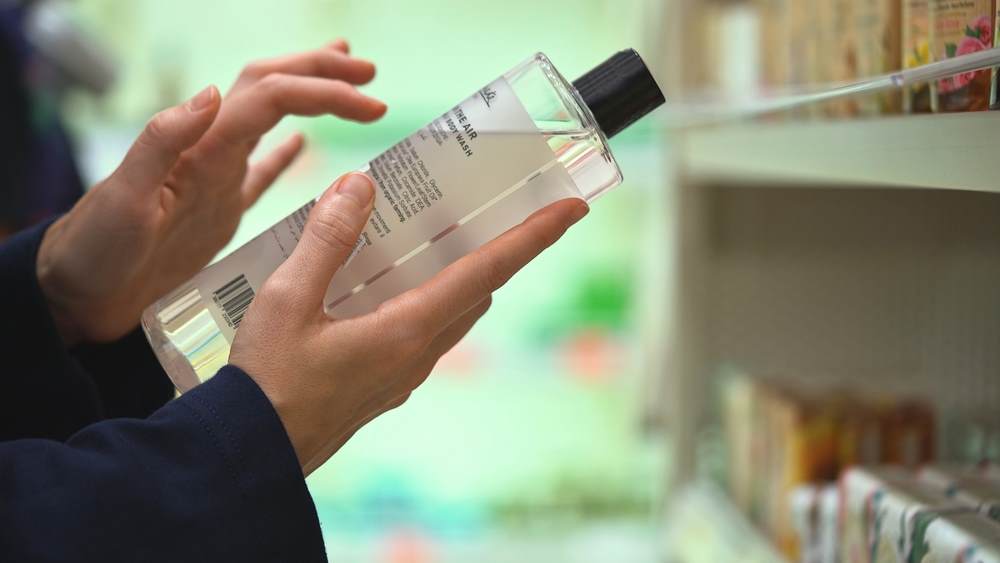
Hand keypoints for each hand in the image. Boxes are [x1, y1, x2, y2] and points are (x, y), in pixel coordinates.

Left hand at [37, 40, 386, 344]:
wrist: (77, 295)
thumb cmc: (96, 252)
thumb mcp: (122, 199)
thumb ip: (163, 142)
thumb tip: (213, 92)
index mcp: (200, 147)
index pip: (271, 97)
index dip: (323, 91)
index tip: (370, 103)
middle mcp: (212, 151)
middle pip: (272, 90)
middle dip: (321, 74)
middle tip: (368, 75)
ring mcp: (217, 178)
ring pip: (271, 120)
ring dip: (309, 96)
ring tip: (347, 84)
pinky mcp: (218, 211)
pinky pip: (260, 173)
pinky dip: (286, 153)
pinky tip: (304, 146)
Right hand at [230, 173, 588, 474]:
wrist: (250, 454)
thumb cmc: (267, 382)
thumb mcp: (288, 299)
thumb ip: (327, 239)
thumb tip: (361, 185)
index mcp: (408, 329)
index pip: (488, 272)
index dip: (532, 237)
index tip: (572, 209)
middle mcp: (418, 353)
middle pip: (475, 290)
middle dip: (493, 249)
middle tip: (485, 206)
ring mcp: (403, 374)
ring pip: (448, 313)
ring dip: (453, 274)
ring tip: (426, 234)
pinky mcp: (383, 385)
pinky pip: (419, 332)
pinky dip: (420, 299)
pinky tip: (376, 283)